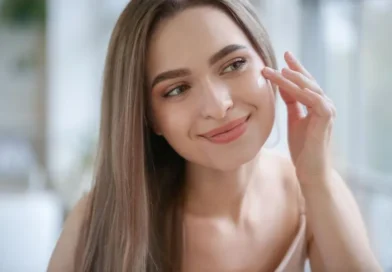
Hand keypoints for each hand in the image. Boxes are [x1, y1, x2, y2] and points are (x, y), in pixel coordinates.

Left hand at [262, 52, 335, 181]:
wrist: (310, 170)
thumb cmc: (303, 148)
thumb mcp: (295, 120)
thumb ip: (292, 104)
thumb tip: (283, 87)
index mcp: (317, 105)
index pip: (305, 83)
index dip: (295, 69)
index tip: (284, 57)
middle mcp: (325, 105)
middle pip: (309, 81)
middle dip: (295, 68)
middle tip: (284, 54)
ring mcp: (327, 111)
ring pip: (309, 88)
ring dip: (294, 77)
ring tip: (280, 69)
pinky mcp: (325, 118)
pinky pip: (312, 99)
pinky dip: (301, 90)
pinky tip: (289, 83)